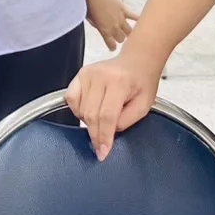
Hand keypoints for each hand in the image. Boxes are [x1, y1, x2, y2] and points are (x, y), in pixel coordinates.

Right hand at [64, 46, 163, 160]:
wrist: (137, 62)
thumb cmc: (142, 83)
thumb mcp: (143, 106)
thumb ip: (126, 121)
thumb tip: (108, 133)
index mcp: (119, 82)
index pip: (107, 115)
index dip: (104, 137)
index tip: (103, 152)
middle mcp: (100, 76)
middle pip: (91, 114)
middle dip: (95, 134)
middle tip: (100, 147)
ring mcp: (87, 73)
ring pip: (80, 109)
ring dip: (88, 122)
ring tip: (101, 122)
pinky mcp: (80, 74)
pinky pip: (71, 98)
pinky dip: (77, 110)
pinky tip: (88, 112)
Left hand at [85, 0, 135, 50]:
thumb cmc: (89, 3)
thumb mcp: (89, 18)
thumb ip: (96, 24)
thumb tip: (100, 26)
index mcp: (104, 31)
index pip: (111, 45)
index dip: (112, 47)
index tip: (112, 47)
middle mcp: (114, 27)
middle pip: (121, 38)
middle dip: (120, 39)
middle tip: (118, 37)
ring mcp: (120, 19)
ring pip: (129, 31)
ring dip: (128, 32)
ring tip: (128, 32)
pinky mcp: (124, 10)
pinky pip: (135, 17)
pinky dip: (138, 20)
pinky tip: (143, 22)